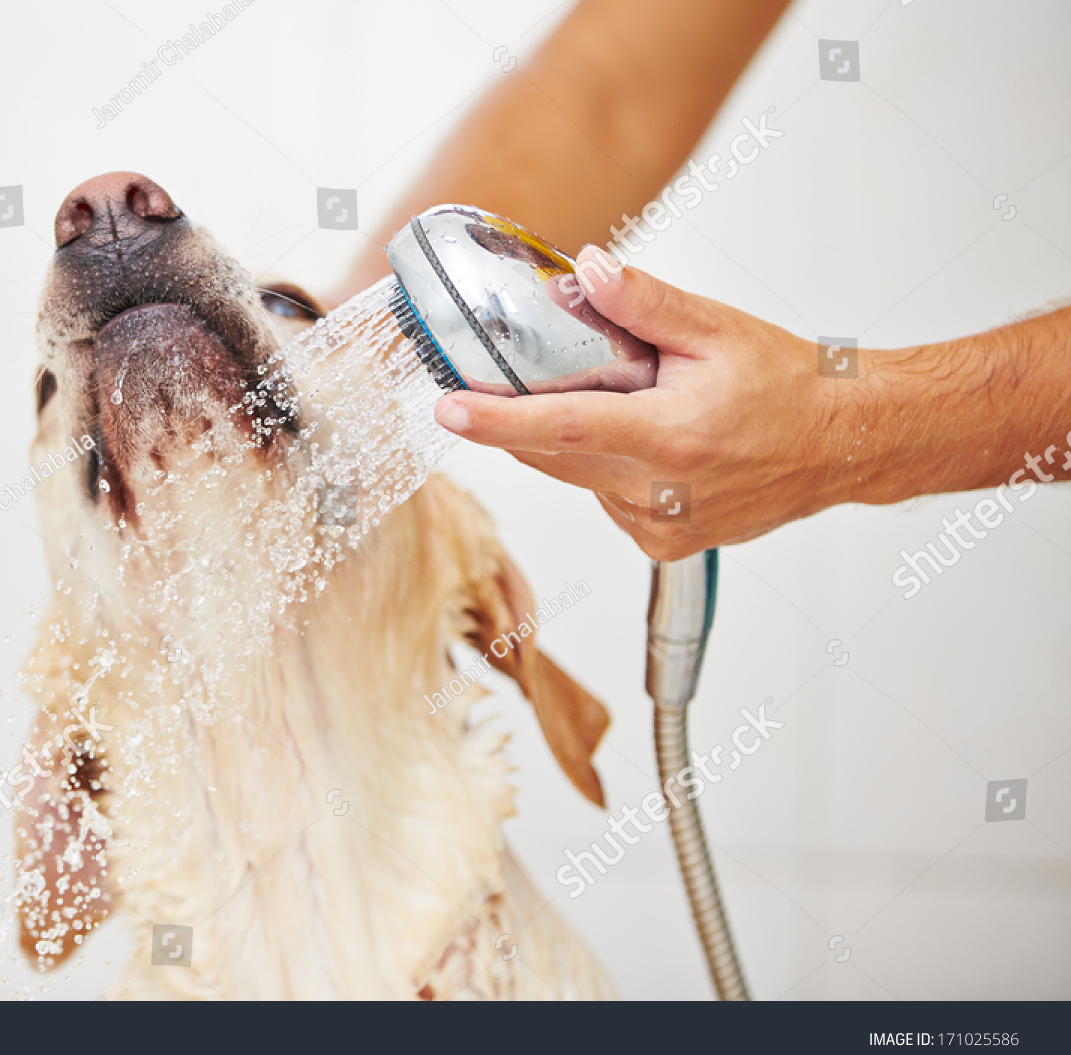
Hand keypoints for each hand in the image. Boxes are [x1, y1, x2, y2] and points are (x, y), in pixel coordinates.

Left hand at [433, 246, 877, 559]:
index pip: (563, 429)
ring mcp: (659, 526)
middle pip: (555, 454)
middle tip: (516, 378)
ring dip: (575, 438)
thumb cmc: (790, 387)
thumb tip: (585, 271)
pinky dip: (605, 464)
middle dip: (522, 417)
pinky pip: (605, 497)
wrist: (845, 443)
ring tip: (629, 402)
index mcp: (669, 438)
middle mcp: (657, 493)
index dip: (498, 420)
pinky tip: (646, 440)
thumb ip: (644, 303)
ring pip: (577, 477)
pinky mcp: (663, 541)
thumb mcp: (718, 330)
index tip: (449, 409)